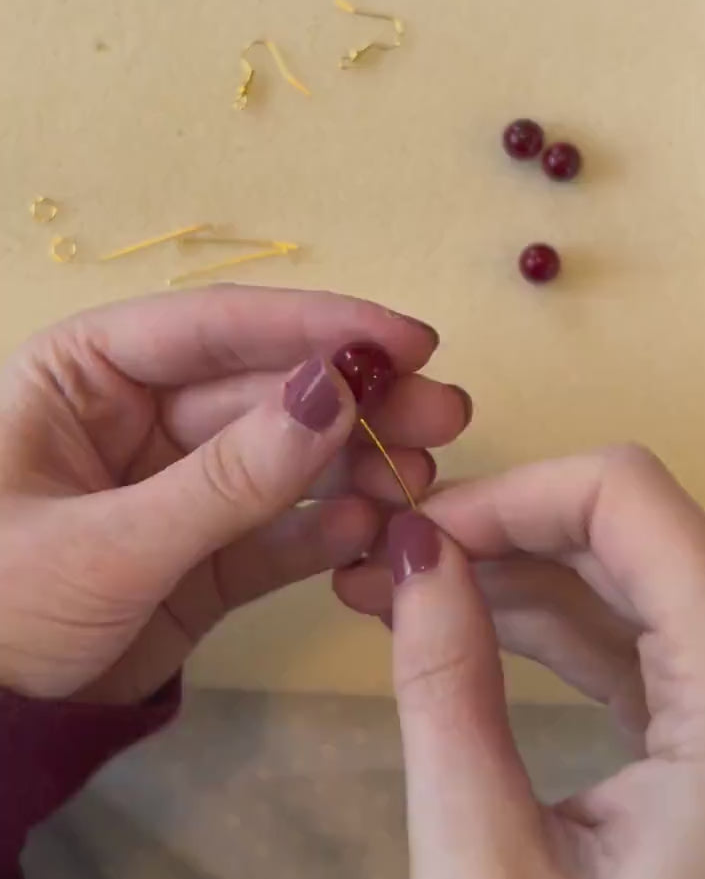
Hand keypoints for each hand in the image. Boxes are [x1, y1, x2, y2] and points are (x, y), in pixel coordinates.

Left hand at [0, 286, 468, 703]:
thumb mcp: (108, 543)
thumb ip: (228, 476)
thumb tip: (335, 393)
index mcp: (86, 371)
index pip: (213, 327)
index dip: (314, 326)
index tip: (405, 340)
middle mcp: (136, 412)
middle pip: (263, 389)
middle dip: (353, 401)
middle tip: (444, 412)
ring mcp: (175, 482)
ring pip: (281, 456)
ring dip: (353, 463)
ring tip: (420, 477)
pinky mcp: (203, 553)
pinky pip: (274, 530)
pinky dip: (323, 531)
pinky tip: (371, 530)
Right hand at [338, 447, 704, 878]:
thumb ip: (445, 697)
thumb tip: (406, 555)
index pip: (630, 498)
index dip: (514, 492)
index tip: (414, 534)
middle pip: (630, 526)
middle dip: (502, 525)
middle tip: (388, 556)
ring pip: (628, 577)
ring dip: (512, 570)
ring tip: (396, 588)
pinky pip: (633, 639)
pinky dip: (544, 622)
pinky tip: (458, 625)